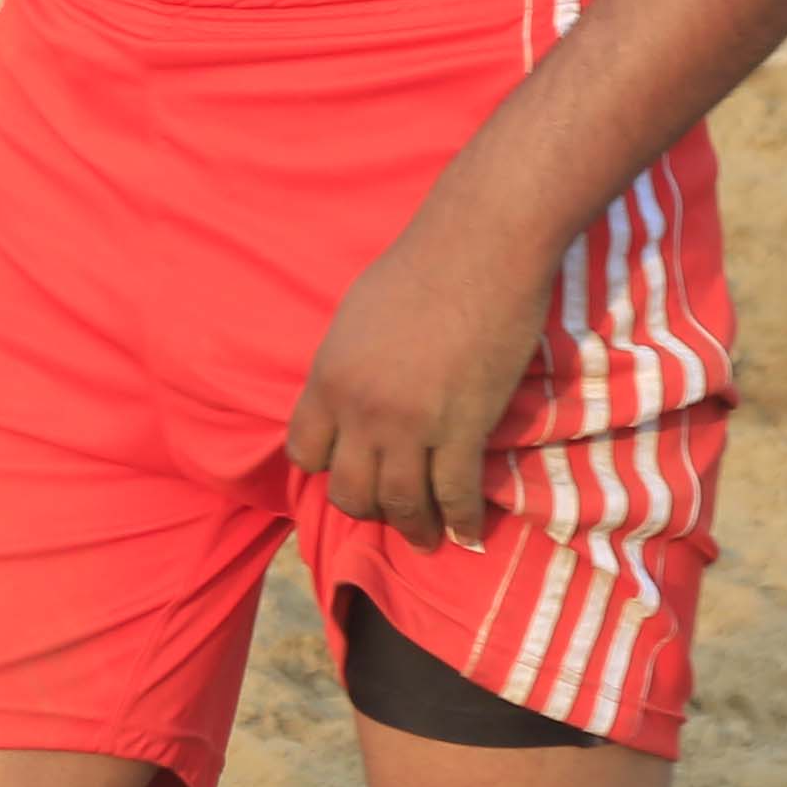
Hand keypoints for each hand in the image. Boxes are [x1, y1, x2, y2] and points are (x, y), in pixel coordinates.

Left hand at [284, 214, 550, 548]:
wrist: (480, 246)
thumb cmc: (420, 265)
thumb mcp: (356, 316)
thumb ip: (347, 365)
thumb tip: (350, 396)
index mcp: (328, 378)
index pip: (305, 453)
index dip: (327, 468)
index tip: (350, 472)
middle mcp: (361, 411)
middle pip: (350, 492)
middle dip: (370, 509)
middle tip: (391, 512)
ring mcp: (411, 426)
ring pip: (401, 504)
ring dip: (416, 530)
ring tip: (428, 539)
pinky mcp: (463, 429)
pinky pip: (455, 495)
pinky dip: (462, 521)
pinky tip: (469, 533)